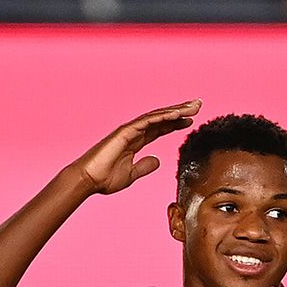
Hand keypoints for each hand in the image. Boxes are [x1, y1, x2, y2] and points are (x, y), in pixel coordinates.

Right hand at [69, 99, 202, 194]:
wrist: (88, 181)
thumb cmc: (104, 178)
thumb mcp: (132, 174)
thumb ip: (144, 166)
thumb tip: (157, 161)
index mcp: (136, 141)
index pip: (160, 129)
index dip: (175, 124)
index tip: (190, 121)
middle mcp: (134, 132)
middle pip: (161, 118)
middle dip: (180, 112)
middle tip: (198, 105)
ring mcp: (129, 130)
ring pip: (157, 116)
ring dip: (176, 110)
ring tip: (193, 106)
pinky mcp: (125, 131)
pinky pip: (147, 121)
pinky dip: (163, 116)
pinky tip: (177, 114)